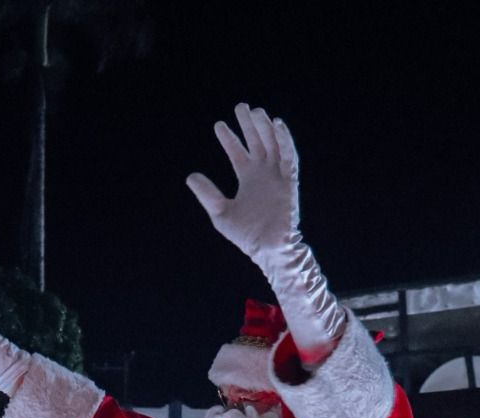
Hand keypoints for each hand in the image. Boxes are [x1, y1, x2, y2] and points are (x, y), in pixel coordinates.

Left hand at [185, 104, 299, 267]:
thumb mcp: (220, 212)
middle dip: (249, 125)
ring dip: (265, 128)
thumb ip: (207, 194)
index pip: (239, 153)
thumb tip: (190, 176)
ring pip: (273, 145)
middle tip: (241, 107)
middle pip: (257, 143)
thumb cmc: (246, 234)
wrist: (267, 248)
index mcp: (248, 180)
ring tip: (255, 112)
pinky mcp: (289, 181)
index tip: (219, 125)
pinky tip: (277, 125)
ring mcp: (277, 176)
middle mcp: (263, 174)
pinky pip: (289, 157)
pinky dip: (284, 140)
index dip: (229, 139)